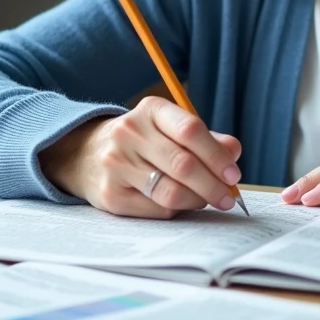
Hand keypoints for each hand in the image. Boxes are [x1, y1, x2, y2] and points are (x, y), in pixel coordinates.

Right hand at [40, 96, 241, 218]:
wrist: (85, 154)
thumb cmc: (142, 141)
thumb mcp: (169, 128)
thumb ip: (204, 138)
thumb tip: (233, 152)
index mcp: (150, 110)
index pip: (190, 130)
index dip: (216, 155)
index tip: (233, 174)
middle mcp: (129, 133)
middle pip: (183, 164)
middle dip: (213, 185)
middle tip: (229, 197)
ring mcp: (116, 165)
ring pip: (171, 191)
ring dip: (198, 200)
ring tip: (208, 200)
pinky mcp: (110, 195)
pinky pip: (157, 209)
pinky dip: (177, 209)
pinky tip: (181, 203)